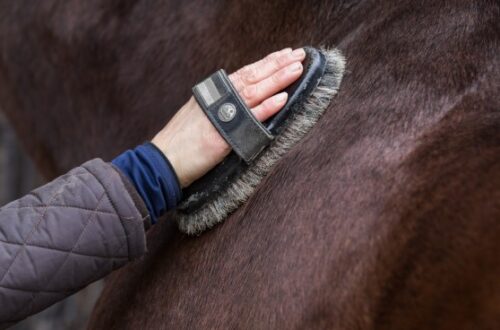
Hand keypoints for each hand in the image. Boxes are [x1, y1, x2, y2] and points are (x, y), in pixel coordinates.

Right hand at [152, 47, 305, 187]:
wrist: (164, 161)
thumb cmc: (182, 141)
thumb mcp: (201, 113)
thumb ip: (221, 105)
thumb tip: (242, 101)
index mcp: (215, 93)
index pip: (246, 72)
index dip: (267, 62)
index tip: (285, 54)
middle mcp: (219, 98)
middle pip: (253, 76)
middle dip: (278, 64)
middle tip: (300, 54)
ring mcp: (221, 114)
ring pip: (254, 91)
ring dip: (277, 79)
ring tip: (296, 68)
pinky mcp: (223, 134)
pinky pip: (249, 118)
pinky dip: (266, 107)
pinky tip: (282, 98)